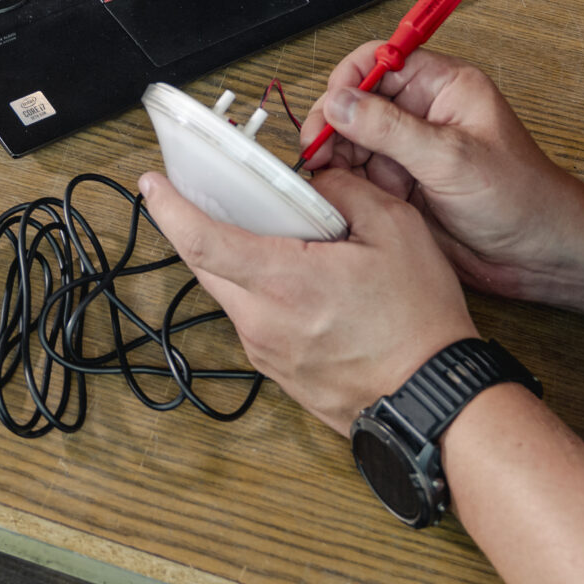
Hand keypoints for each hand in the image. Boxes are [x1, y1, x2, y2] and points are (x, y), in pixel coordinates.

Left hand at [137, 166, 475, 429]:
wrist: (432, 400)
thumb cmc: (419, 325)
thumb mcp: (397, 232)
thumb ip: (346, 193)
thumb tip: (317, 183)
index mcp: (283, 282)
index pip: (201, 240)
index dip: (168, 208)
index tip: (152, 186)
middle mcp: (262, 322)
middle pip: (206, 267)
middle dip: (199, 229)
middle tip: (208, 200)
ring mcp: (266, 352)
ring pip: (232, 294)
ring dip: (241, 263)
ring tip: (281, 241)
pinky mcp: (279, 372)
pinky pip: (255, 321)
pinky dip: (265, 295)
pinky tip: (301, 283)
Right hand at [297, 47, 583, 302]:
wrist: (538, 254)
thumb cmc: (521, 197)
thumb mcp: (451, 158)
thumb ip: (390, 128)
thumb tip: (340, 101)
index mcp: (445, 87)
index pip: (382, 61)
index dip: (350, 78)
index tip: (332, 106)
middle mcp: (424, 115)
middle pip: (358, 102)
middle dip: (333, 123)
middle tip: (315, 149)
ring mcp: (410, 152)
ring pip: (352, 141)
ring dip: (333, 156)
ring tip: (323, 175)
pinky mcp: (402, 186)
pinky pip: (359, 176)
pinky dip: (343, 183)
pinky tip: (336, 194)